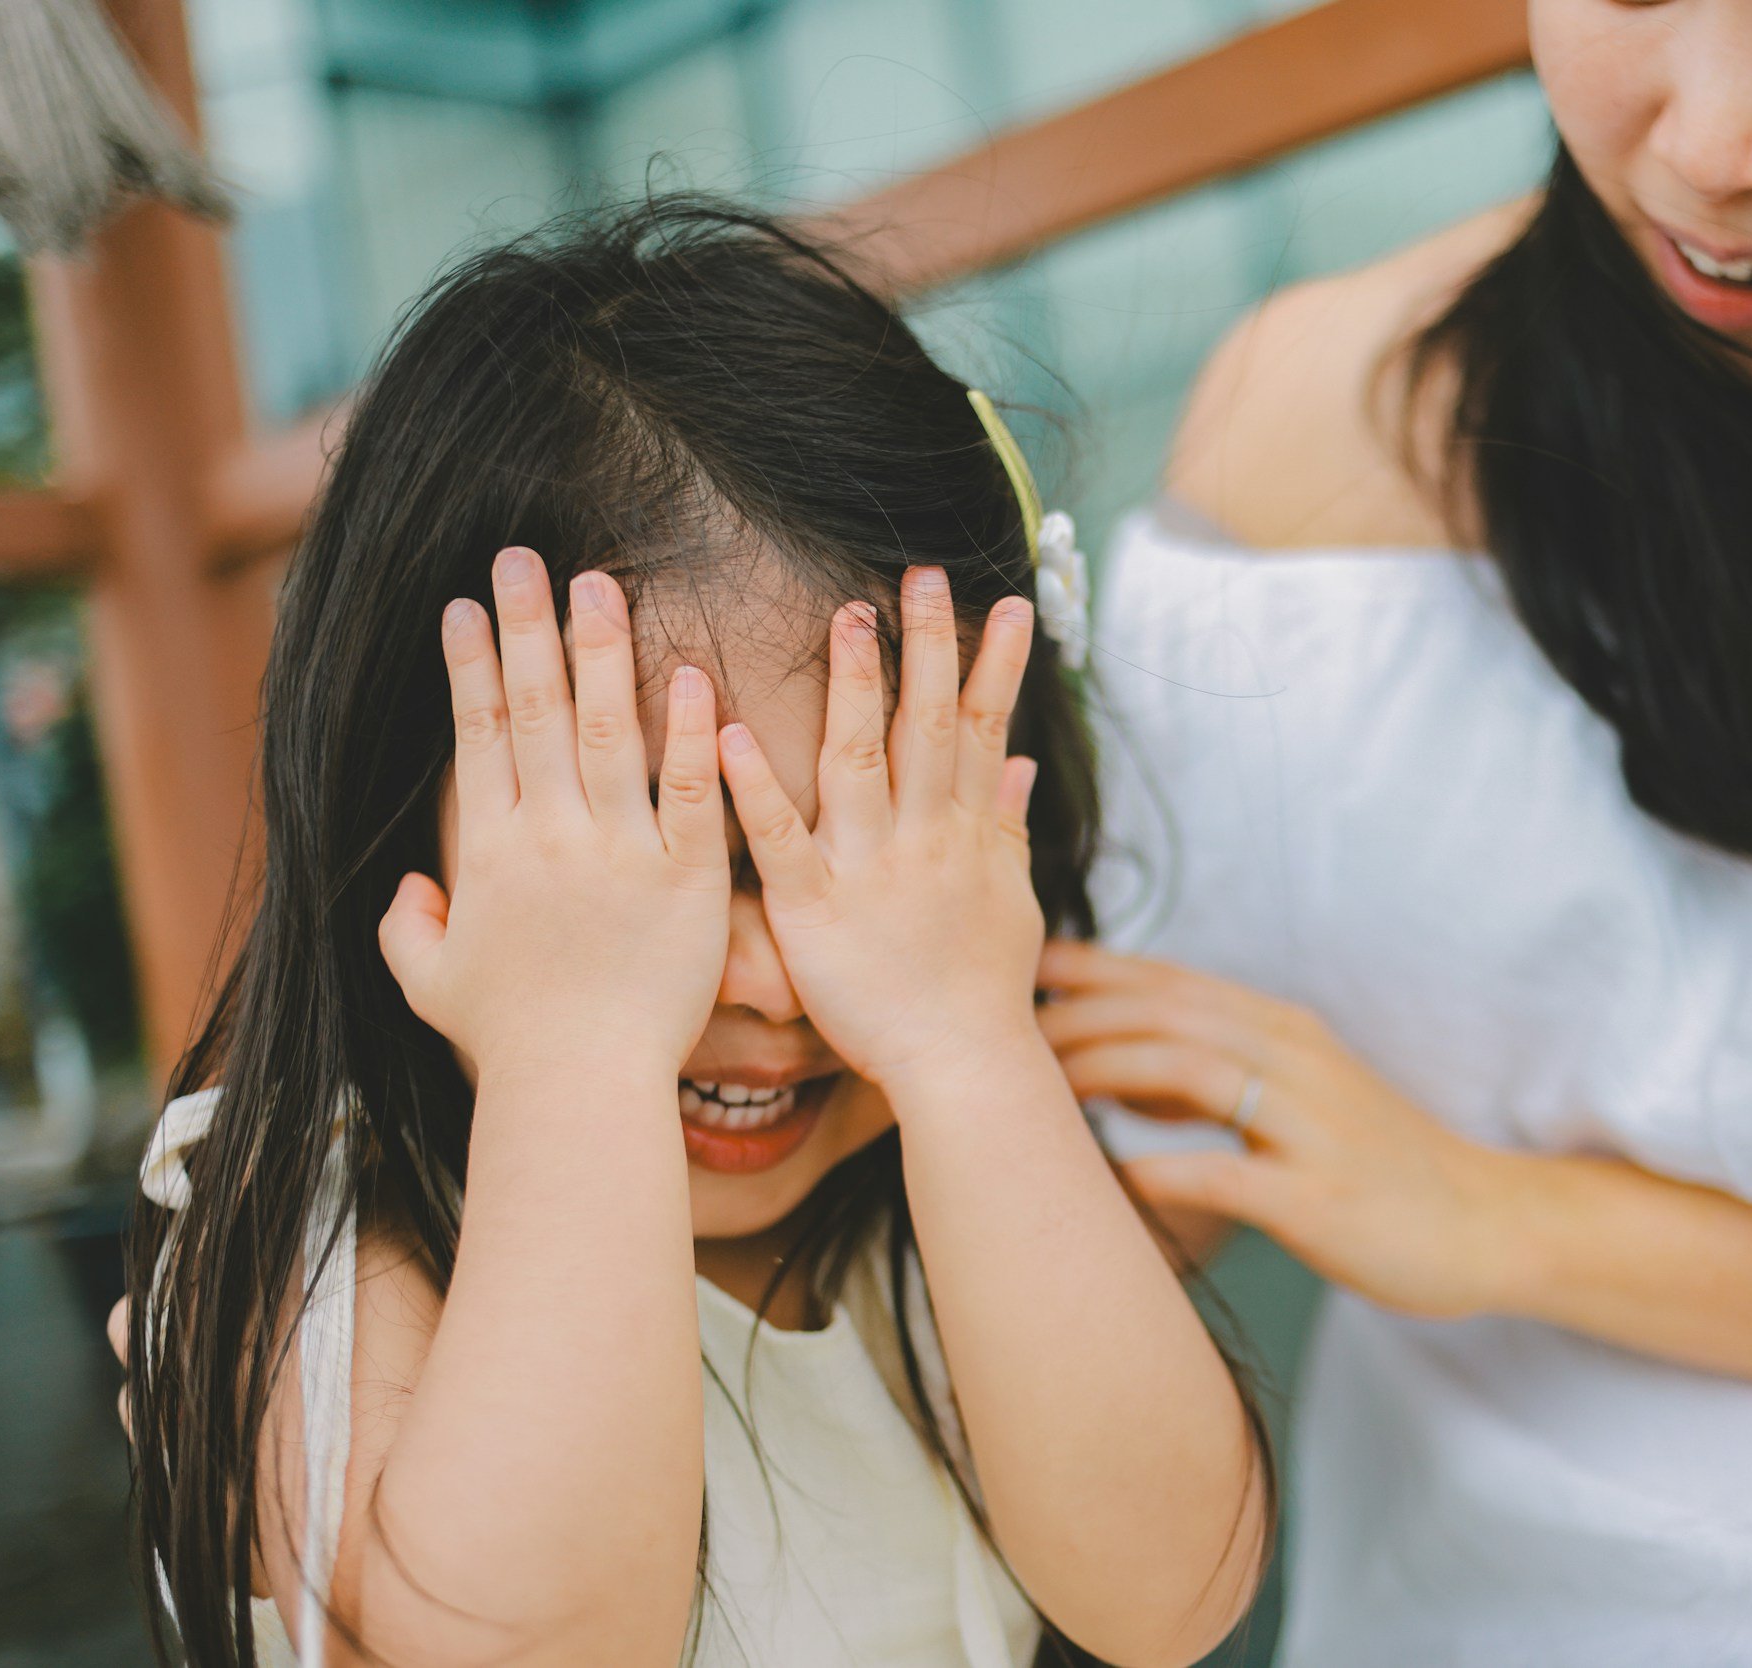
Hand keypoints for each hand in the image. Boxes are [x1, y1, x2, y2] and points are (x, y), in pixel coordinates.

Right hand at [379, 551, 731, 1080]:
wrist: (581, 1085)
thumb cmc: (511, 1040)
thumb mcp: (431, 983)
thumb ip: (409, 928)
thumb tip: (407, 888)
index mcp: (490, 851)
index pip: (477, 734)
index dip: (471, 664)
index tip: (467, 604)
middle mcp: (551, 835)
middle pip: (534, 711)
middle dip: (527, 628)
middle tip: (525, 558)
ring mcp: (619, 851)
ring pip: (606, 731)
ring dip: (601, 652)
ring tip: (600, 583)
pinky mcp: (685, 878)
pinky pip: (687, 792)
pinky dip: (688, 734)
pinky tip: (691, 675)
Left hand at [717, 568, 1046, 1096]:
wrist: (962, 1067)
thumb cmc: (981, 991)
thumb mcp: (1011, 902)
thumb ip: (1008, 827)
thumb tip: (1023, 763)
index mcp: (963, 833)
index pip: (984, 729)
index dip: (995, 664)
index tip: (1010, 602)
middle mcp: (922, 838)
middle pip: (927, 726)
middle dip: (928, 647)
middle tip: (923, 575)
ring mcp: (869, 870)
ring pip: (860, 761)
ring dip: (853, 688)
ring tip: (847, 619)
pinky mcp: (815, 909)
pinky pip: (783, 838)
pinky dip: (756, 785)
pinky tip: (728, 731)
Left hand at [1037, 942, 1526, 1319]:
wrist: (1487, 1222)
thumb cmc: (1380, 1165)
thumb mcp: (1298, 1099)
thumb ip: (1217, 1076)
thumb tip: (1120, 1075)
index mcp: (1283, 1032)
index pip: (1170, 983)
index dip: (1092, 972)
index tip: (1020, 969)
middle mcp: (1295, 1061)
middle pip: (1168, 1016)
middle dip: (1080, 1017)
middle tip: (1005, 1033)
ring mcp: (1310, 1127)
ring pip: (1193, 1075)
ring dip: (1109, 1074)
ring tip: (1043, 1090)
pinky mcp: (1320, 1198)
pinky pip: (1230, 1176)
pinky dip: (1165, 1170)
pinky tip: (1115, 1178)